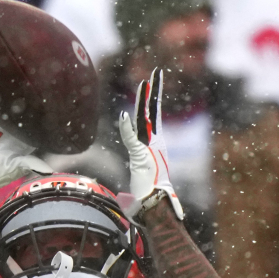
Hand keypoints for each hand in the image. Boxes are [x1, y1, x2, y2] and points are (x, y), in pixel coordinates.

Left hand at [118, 69, 183, 220]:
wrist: (155, 205)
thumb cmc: (149, 197)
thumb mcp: (138, 186)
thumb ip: (132, 187)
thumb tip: (123, 198)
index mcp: (155, 144)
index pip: (152, 116)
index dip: (151, 99)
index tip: (150, 83)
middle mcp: (154, 143)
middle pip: (152, 111)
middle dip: (153, 90)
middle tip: (156, 72)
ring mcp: (149, 148)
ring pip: (145, 119)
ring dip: (144, 100)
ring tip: (145, 81)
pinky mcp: (141, 156)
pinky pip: (132, 138)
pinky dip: (127, 126)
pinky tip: (125, 112)